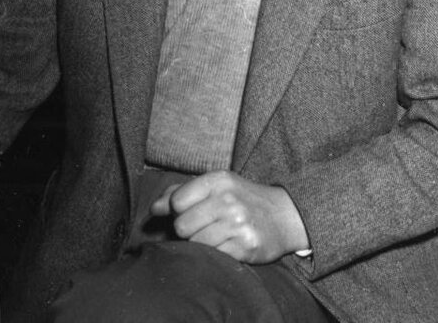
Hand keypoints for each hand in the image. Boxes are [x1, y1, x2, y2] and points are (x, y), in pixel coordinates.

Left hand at [149, 170, 308, 263]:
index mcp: (219, 180)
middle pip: (182, 226)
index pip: (177, 201)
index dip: (178, 211)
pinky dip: (216, 254)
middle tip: (205, 226)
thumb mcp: (216, 186)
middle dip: (189, 230)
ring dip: (202, 244)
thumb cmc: (242, 199)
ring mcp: (238, 224)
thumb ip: (181, 193)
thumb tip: (154, 208)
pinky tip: (227, 245)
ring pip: (195, 244)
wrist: (283, 216)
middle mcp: (228, 199)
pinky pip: (213, 256)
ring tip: (217, 236)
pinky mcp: (245, 246)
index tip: (190, 211)